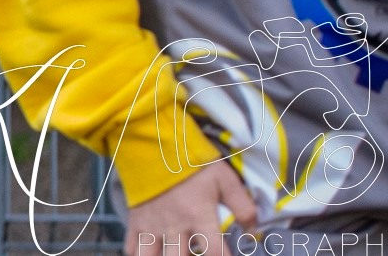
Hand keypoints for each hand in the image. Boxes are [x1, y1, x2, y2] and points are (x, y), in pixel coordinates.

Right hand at [123, 162, 255, 254]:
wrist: (153, 143)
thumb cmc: (192, 163)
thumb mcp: (224, 178)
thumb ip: (242, 205)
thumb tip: (254, 231)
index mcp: (198, 215)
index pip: (214, 252)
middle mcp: (174, 226)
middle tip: (197, 254)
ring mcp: (151, 226)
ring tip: (173, 255)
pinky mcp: (135, 222)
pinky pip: (132, 248)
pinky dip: (140, 254)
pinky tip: (153, 253)